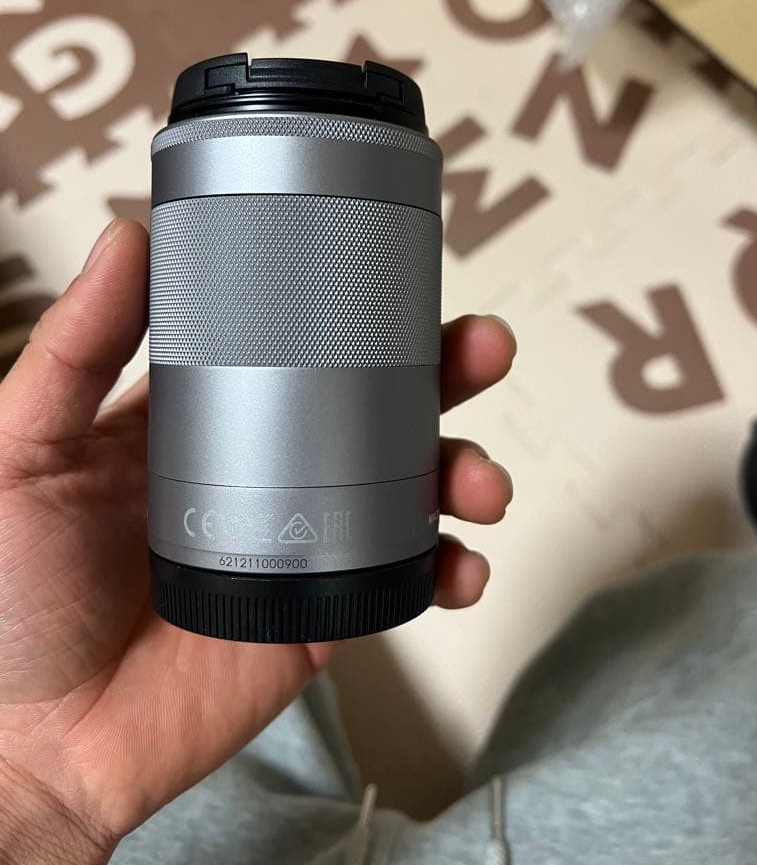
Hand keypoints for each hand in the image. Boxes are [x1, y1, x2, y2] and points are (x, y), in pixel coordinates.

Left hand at [0, 219, 514, 862]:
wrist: (42, 745)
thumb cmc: (14, 597)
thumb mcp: (25, 452)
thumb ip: (73, 350)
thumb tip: (127, 239)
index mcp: (207, 418)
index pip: (299, 343)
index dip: (359, 310)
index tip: (403, 277)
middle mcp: (267, 467)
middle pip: (377, 405)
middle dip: (444, 375)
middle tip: (481, 349)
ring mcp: (303, 538)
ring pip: (409, 486)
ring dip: (463, 467)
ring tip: (478, 479)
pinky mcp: (324, 610)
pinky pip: (406, 580)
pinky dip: (451, 569)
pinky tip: (460, 565)